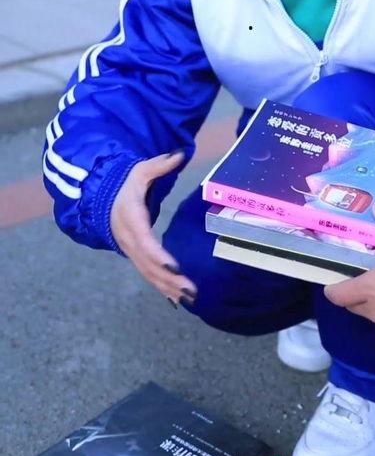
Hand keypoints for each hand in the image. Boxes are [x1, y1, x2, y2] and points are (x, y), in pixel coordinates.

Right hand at [110, 152, 196, 305]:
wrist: (102, 197)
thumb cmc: (125, 183)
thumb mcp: (140, 170)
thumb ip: (160, 164)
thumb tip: (180, 155)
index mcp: (131, 219)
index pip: (145, 240)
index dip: (158, 255)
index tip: (174, 266)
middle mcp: (129, 239)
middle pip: (149, 264)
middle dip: (169, 279)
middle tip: (190, 290)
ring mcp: (131, 250)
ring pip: (148, 273)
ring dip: (167, 287)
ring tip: (189, 299)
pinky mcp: (135, 256)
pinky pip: (148, 274)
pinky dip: (161, 287)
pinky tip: (176, 300)